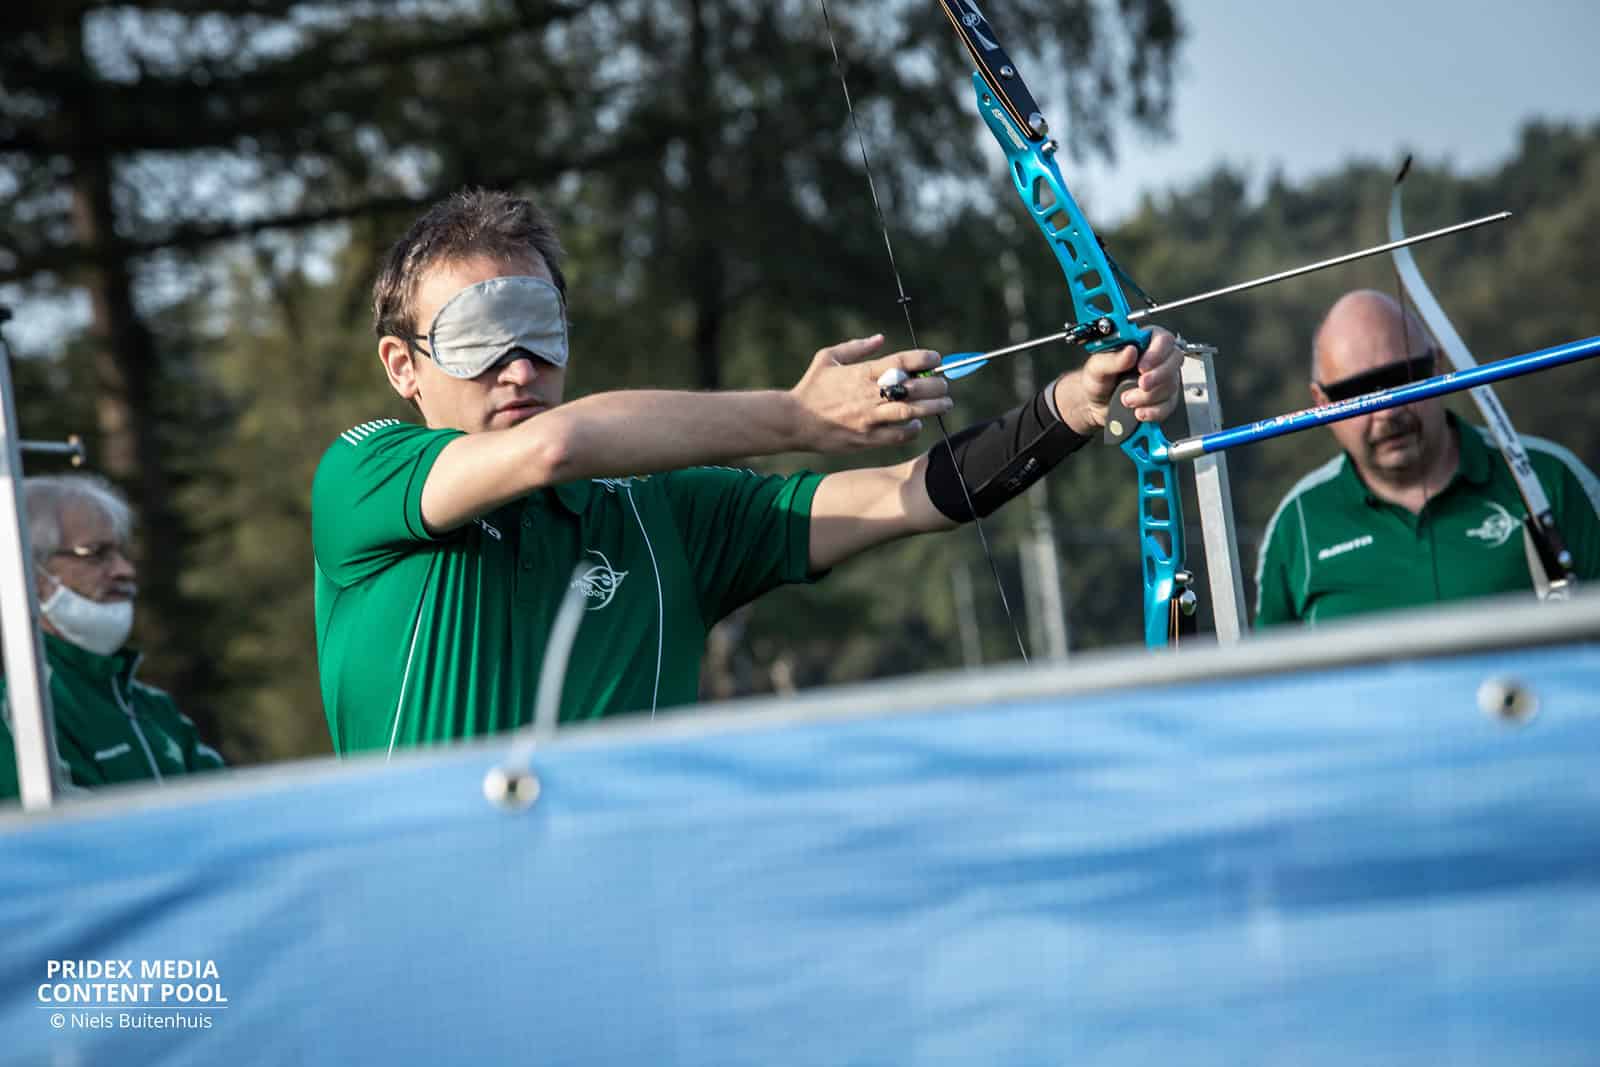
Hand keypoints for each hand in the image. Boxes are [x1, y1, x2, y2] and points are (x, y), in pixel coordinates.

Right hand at [789, 334, 953, 451]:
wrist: (794, 421)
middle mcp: (868, 395)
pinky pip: (897, 436)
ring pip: (910, 412)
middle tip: (944, 385)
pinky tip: (916, 424)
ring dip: (932, 408)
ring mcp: (868, 418)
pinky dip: (911, 430)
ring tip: (944, 404)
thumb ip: (856, 347)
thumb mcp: (827, 358)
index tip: (936, 358)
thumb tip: (880, 338)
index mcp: (861, 373)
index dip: (923, 358)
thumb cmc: (811, 388)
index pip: (900, 362)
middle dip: (935, 385)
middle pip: (912, 388)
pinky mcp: (866, 438)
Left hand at [1053, 327, 1182, 435]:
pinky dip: (1154, 411)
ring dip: (1149, 396)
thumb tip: (1130, 351)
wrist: (1094, 406)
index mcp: (1141, 343)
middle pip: (1174, 360)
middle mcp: (1156, 358)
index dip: (1157, 352)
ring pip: (1171, 384)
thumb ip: (1112, 359)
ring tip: (1126, 399)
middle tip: (1140, 384)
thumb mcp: (1096, 367)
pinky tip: (1139, 412)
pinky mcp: (1163, 399)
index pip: (1163, 339)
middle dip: (1158, 376)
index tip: (1143, 366)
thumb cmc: (1096, 381)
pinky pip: (1169, 405)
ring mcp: (1162, 379)